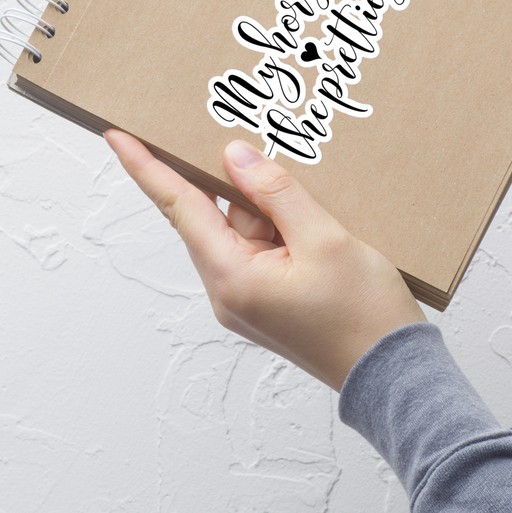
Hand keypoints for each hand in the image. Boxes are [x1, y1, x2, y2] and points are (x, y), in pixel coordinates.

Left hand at [105, 131, 426, 390]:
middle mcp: (229, 291)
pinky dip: (282, 226)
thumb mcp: (325, 240)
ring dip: (270, 206)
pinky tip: (315, 218)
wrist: (394, 377)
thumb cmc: (364, 316)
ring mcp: (249, 299)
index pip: (180, 207)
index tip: (118, 135)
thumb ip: (276, 193)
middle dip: (237, 180)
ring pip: (244, 229)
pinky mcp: (270, 301)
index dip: (147, 167)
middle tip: (253, 140)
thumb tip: (234, 157)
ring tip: (315, 197)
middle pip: (216, 214)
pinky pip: (263, 248)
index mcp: (232, 277)